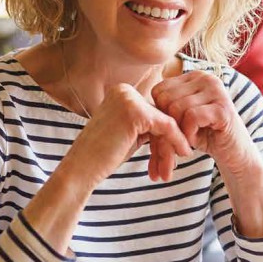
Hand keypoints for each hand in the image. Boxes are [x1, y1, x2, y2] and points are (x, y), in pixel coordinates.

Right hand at [65, 83, 192, 185]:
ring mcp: (129, 99)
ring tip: (168, 171)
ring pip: (165, 123)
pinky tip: (181, 156)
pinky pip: (166, 126)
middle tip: (169, 167)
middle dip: (167, 144)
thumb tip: (177, 125)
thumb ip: (148, 124)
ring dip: (169, 149)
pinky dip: (176, 142)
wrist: (81, 168)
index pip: (153, 112)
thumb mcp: (129, 133)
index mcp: (121, 92)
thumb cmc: (103, 156)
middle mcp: (125, 90)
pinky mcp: (136, 112)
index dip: (163, 136)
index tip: (170, 156)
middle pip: (160, 117)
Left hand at [152, 70, 259, 173]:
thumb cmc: (203, 134)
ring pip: (177, 108)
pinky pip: (191, 117)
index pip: (159, 90)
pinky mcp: (223, 108)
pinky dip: (189, 134)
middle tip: (178, 138)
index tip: (170, 129)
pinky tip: (196, 140)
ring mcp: (217, 91)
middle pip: (166, 99)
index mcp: (193, 76)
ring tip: (188, 138)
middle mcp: (206, 78)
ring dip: (179, 131)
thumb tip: (132, 98)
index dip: (159, 114)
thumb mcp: (180, 116)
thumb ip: (164, 104)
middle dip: (168, 124)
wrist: (232, 153)